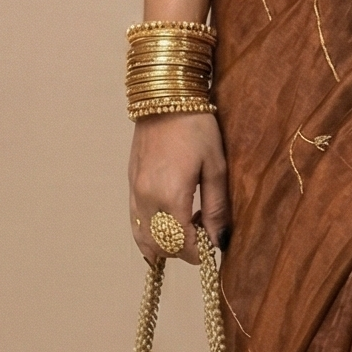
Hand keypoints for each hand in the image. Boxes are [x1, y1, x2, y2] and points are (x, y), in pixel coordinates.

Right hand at [128, 110, 229, 261]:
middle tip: (204, 234)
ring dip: (165, 244)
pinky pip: (135, 223)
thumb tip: (221, 241)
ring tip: (187, 228)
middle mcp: (146, 198)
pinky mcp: (131, 185)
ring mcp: (134, 192)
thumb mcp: (216, 168)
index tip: (214, 247)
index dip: (200, 253)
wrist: (165, 99)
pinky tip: (170, 223)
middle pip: (161, 247)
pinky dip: (151, 233)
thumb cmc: (196, 127)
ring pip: (143, 239)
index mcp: (170, 195)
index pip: (181, 244)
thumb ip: (217, 208)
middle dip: (183, 250)